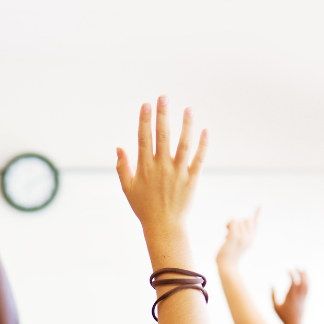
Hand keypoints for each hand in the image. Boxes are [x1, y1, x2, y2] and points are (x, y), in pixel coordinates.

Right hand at [116, 97, 206, 239]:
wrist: (164, 226)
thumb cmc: (144, 208)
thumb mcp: (128, 189)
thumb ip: (123, 168)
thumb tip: (119, 148)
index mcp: (145, 168)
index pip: (144, 138)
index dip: (145, 120)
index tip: (147, 105)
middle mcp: (161, 167)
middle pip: (162, 136)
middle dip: (163, 115)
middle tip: (164, 97)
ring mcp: (178, 172)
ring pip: (183, 144)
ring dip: (186, 125)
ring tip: (188, 108)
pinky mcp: (192, 179)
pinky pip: (199, 158)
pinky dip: (203, 144)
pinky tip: (205, 129)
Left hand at [216, 209, 259, 268]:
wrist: (227, 266)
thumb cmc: (229, 256)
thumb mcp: (234, 243)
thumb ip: (237, 234)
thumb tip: (233, 222)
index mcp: (251, 239)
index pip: (255, 224)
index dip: (257, 214)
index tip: (259, 206)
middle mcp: (250, 237)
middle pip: (246, 219)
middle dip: (237, 223)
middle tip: (229, 231)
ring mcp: (243, 237)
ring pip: (238, 220)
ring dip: (230, 225)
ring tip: (227, 236)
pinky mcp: (235, 237)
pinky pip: (233, 222)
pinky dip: (228, 225)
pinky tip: (225, 236)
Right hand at [272, 270, 307, 323]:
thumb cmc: (283, 316)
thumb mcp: (275, 306)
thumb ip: (273, 295)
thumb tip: (271, 285)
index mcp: (291, 296)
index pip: (294, 281)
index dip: (292, 274)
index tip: (287, 269)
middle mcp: (298, 296)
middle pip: (302, 281)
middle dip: (300, 272)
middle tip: (297, 266)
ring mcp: (303, 298)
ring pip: (306, 284)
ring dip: (306, 276)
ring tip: (304, 269)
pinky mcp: (305, 300)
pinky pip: (308, 289)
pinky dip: (307, 282)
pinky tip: (306, 279)